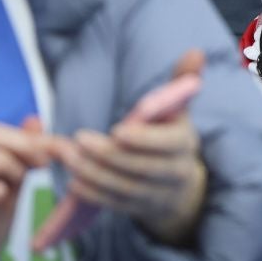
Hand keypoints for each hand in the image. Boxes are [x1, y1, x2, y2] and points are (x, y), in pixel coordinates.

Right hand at [0, 118, 53, 260]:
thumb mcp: (17, 182)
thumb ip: (26, 154)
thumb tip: (37, 120)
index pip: (6, 129)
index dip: (38, 137)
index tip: (65, 150)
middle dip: (21, 143)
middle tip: (44, 164)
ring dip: (1, 163)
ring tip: (21, 180)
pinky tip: (1, 194)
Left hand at [55, 50, 209, 245]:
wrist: (179, 185)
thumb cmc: (172, 136)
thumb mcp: (179, 110)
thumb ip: (182, 81)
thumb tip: (196, 52)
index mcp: (184, 143)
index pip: (166, 144)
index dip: (143, 140)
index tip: (117, 130)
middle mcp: (173, 172)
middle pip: (139, 167)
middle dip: (107, 155)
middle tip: (78, 139)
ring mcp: (155, 194)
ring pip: (123, 187)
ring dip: (92, 173)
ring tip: (66, 156)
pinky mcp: (136, 209)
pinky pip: (113, 204)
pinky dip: (92, 193)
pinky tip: (73, 180)